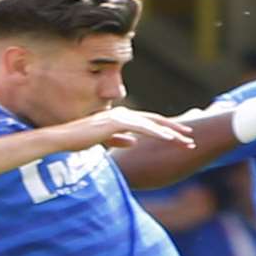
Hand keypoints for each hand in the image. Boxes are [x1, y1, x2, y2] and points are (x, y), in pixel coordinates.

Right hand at [52, 107, 195, 152]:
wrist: (63, 138)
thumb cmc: (79, 140)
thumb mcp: (104, 140)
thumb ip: (119, 139)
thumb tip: (134, 141)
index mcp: (121, 117)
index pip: (149, 123)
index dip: (166, 129)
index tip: (181, 136)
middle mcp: (123, 114)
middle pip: (155, 121)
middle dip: (175, 129)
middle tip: (191, 138)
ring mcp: (120, 117)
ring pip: (153, 125)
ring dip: (171, 133)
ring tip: (187, 141)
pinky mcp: (116, 123)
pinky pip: (142, 129)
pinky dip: (158, 133)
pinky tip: (170, 139)